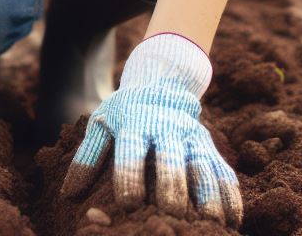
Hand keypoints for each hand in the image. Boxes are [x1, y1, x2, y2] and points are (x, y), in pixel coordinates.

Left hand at [62, 32, 241, 225]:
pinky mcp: (210, 147)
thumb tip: (68, 195)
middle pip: (170, 157)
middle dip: (172, 185)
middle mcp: (166, 128)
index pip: (131, 149)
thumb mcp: (102, 123)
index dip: (129, 175)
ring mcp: (192, 137)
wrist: (161, 80)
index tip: (128, 203)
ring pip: (202, 165)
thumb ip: (87, 157)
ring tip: (208, 221)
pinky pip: (224, 171)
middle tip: (171, 213)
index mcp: (136, 122)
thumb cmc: (126, 110)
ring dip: (206, 193)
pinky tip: (233, 220)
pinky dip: (230, 195)